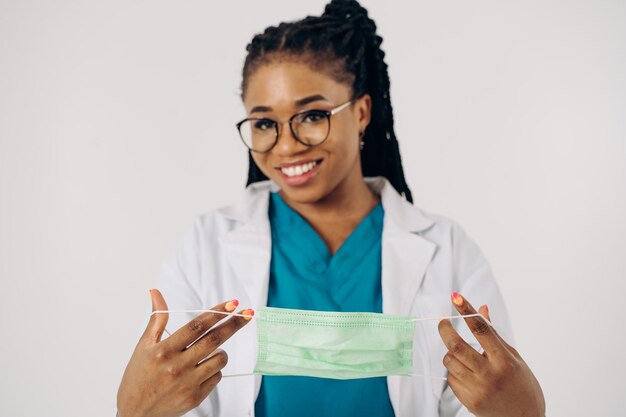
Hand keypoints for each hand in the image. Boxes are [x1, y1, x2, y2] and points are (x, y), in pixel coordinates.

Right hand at [117, 289, 252, 416]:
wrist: (135, 413)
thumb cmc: (138, 377)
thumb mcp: (143, 346)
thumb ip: (156, 319)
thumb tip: (155, 293)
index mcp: (164, 351)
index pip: (196, 326)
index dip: (216, 313)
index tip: (233, 303)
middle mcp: (177, 366)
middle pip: (213, 340)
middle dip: (233, 324)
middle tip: (248, 313)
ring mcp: (188, 383)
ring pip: (219, 359)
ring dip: (222, 351)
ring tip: (212, 350)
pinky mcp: (195, 397)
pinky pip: (216, 377)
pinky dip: (215, 369)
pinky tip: (203, 369)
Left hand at [438, 293, 544, 416]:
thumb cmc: (522, 385)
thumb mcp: (513, 357)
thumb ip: (494, 334)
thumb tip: (481, 308)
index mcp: (505, 361)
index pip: (481, 330)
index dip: (466, 311)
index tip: (455, 297)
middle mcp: (491, 375)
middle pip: (457, 346)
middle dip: (445, 329)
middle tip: (442, 322)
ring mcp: (478, 389)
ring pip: (450, 361)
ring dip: (451, 353)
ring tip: (462, 355)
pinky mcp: (469, 401)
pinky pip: (451, 378)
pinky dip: (455, 372)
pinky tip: (467, 375)